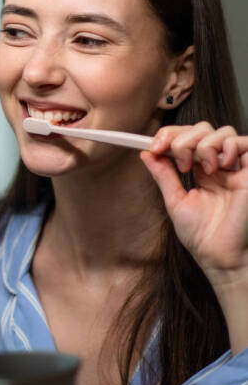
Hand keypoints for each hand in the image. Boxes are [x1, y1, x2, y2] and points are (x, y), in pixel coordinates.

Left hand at [143, 122, 247, 285]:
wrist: (220, 255)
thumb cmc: (202, 235)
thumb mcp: (176, 201)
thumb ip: (164, 176)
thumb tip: (146, 153)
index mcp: (200, 171)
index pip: (186, 138)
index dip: (169, 136)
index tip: (154, 147)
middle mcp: (219, 166)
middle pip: (203, 129)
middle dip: (183, 139)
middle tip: (179, 163)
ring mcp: (236, 167)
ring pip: (222, 132)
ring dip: (203, 145)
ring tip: (202, 170)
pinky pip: (244, 142)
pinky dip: (227, 146)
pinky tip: (219, 166)